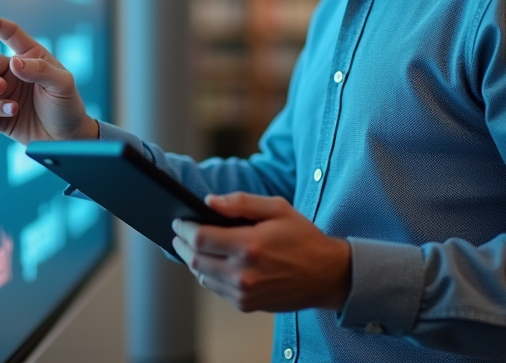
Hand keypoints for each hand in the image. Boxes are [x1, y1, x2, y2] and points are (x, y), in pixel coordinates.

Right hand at [0, 12, 98, 144]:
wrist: (68, 137)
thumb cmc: (68, 104)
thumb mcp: (62, 84)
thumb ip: (40, 71)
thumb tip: (14, 62)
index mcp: (29, 58)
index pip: (9, 34)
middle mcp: (13, 74)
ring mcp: (5, 96)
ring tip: (13, 108)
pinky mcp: (1, 118)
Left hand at [172, 192, 351, 313]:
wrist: (326, 275)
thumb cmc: (302, 238)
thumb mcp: (277, 208)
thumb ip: (241, 202)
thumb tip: (209, 201)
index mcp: (250, 245)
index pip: (201, 238)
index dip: (184, 228)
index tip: (179, 221)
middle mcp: (243, 273)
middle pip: (195, 259)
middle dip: (183, 244)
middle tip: (180, 233)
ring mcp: (244, 292)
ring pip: (202, 276)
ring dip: (194, 260)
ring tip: (195, 246)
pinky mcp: (246, 305)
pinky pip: (215, 289)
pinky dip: (208, 274)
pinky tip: (213, 262)